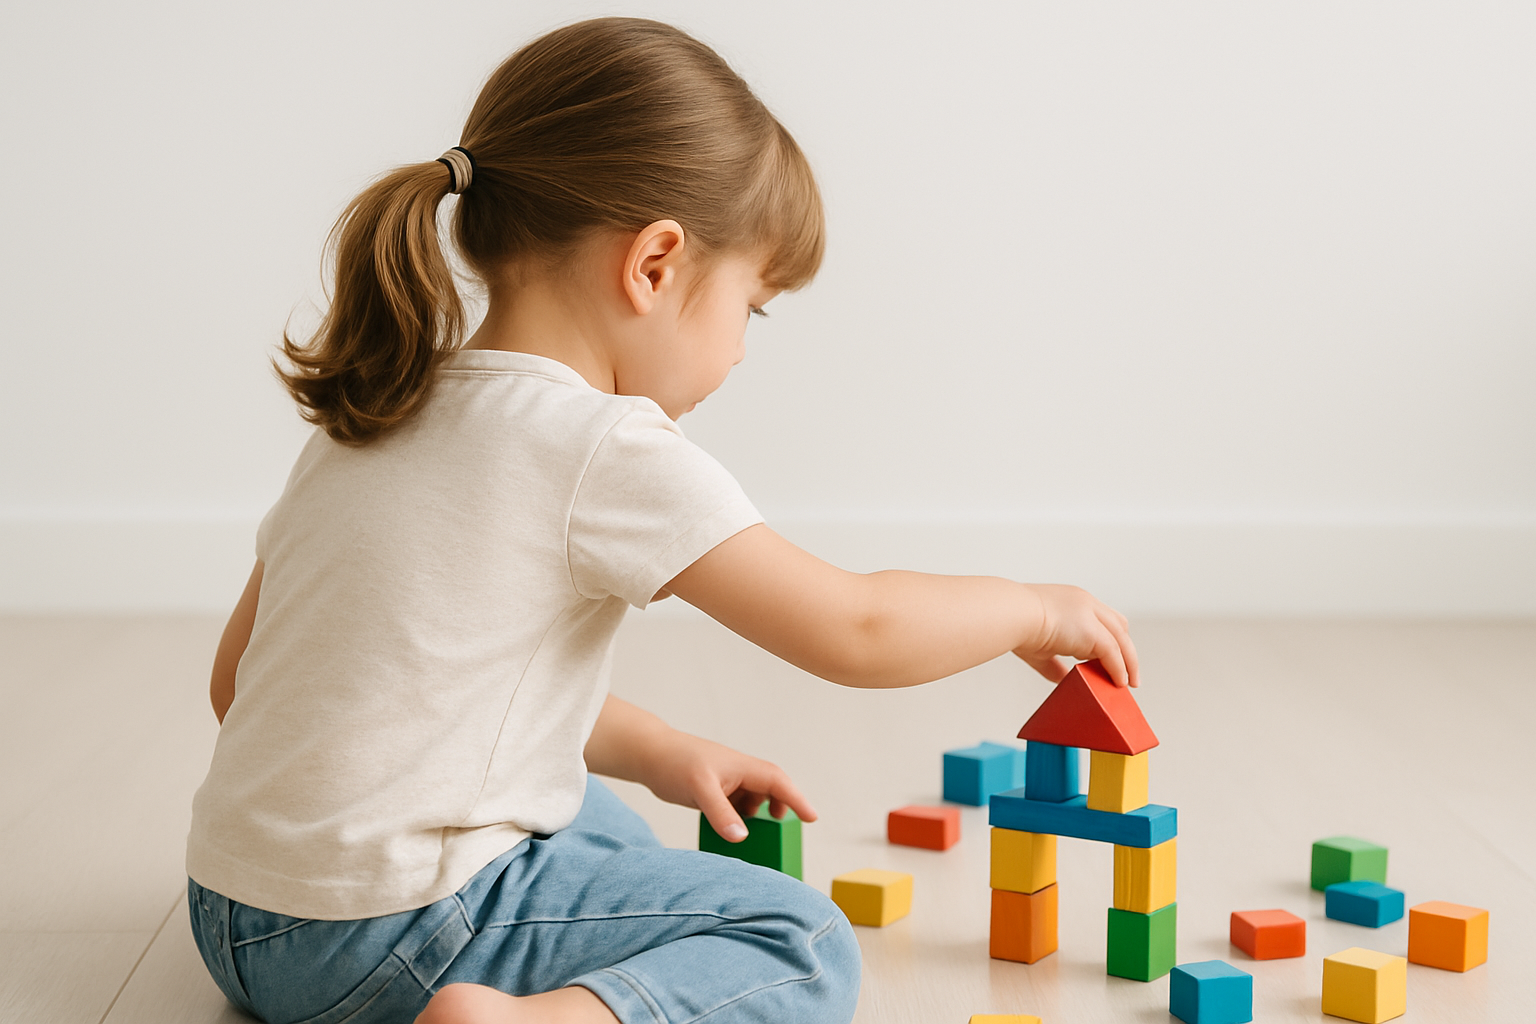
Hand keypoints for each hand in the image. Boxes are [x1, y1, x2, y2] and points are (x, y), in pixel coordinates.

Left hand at [644, 730, 816, 841]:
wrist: (647, 754)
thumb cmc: (675, 763)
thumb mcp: (700, 790)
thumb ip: (721, 814)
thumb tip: (741, 837)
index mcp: (742, 766)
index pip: (777, 781)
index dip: (797, 799)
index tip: (812, 818)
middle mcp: (737, 772)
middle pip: (769, 789)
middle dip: (779, 806)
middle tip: (780, 826)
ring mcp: (724, 781)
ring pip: (751, 798)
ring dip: (755, 814)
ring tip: (750, 833)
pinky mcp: (711, 790)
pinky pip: (733, 805)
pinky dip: (736, 817)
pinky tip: (727, 830)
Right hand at [1013, 584, 1138, 687]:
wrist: (1010, 615)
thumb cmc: (1014, 625)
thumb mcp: (1039, 647)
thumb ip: (1054, 664)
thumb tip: (1064, 680)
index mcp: (1072, 600)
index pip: (1101, 617)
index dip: (1110, 637)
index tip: (1111, 657)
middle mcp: (1085, 602)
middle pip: (1118, 625)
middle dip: (1125, 649)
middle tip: (1127, 671)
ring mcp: (1091, 614)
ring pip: (1121, 639)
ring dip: (1128, 662)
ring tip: (1128, 682)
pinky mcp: (1092, 631)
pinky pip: (1114, 653)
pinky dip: (1119, 668)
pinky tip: (1119, 681)